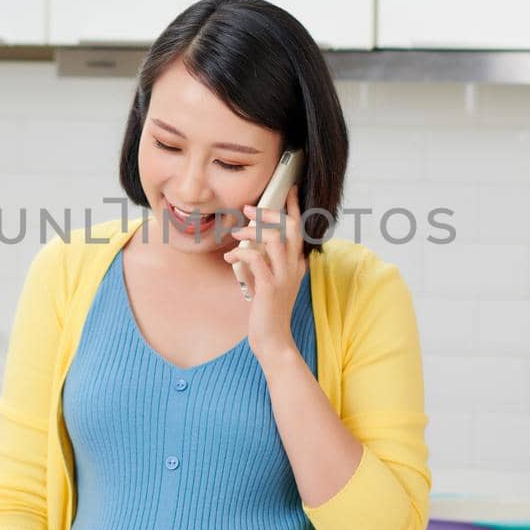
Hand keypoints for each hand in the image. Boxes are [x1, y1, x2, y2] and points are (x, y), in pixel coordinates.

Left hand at [223, 184, 306, 364]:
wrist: (272, 340)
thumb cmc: (267, 311)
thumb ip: (264, 263)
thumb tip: (248, 244)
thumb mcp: (268, 282)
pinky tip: (230, 258)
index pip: (299, 229)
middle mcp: (293, 267)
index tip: (289, 190)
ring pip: (273, 239)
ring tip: (235, 235)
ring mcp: (283, 277)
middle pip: (288, 227)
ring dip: (251, 231)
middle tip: (249, 209)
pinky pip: (256, 259)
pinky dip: (240, 253)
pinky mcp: (269, 287)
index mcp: (296, 264)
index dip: (294, 208)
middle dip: (269, 213)